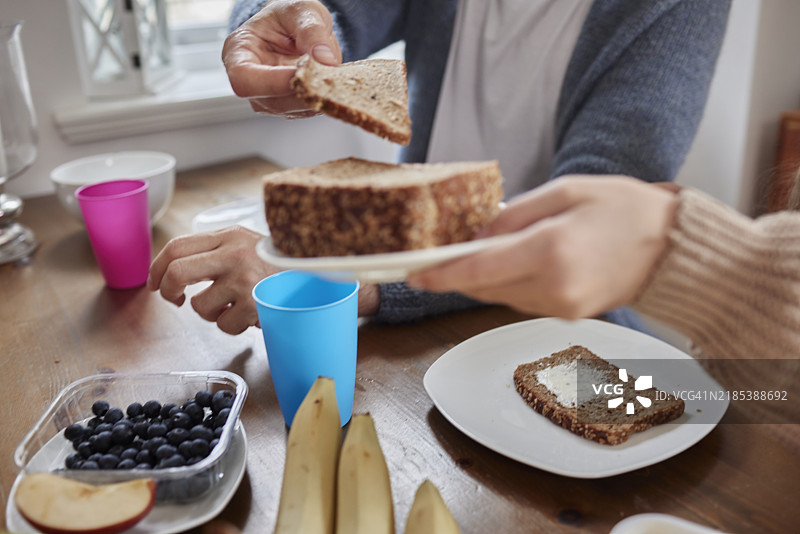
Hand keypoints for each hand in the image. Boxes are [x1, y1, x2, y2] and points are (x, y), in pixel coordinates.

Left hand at [148, 226, 274, 333]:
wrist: (315, 278)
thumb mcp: (246, 244)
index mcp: (229, 236)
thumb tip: (173, 268)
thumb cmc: (276, 266)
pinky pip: (223, 325)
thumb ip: (215, 249)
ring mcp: (245, 279)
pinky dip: (231, 326)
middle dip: (168, 291)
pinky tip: (247, 315)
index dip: (157, 268)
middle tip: (175, 300)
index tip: (156, 283)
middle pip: (177, 271)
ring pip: (199, 306)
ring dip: (209, 314)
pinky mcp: (255, 304)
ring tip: (229, 307)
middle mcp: (235, 254)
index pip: (177, 247)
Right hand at [222, 0, 341, 117]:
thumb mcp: (301, 10)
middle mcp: (251, 84)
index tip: (301, 71)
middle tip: (329, 68)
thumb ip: (312, 31)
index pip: (245, 81)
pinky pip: (312, 108)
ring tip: (330, 67)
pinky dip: (326, 96)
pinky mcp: (292, 108)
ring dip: (319, 92)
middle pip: (276, 102)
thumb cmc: (290, 16)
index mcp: (238, 54)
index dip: (273, 82)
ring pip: (297, 109)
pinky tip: (330, 78)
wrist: (298, 27)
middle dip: (305, 89)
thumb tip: (325, 60)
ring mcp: (271, 100)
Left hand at [408, 176, 678, 318]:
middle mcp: (553, 288)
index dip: (440, 273)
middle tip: (433, 257)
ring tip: (475, 252)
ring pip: (498, 296)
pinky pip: (519, 300)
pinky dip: (504, 284)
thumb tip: (476, 234)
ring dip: (480, 278)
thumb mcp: (565, 191)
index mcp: (551, 251)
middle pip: (482, 288)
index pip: (479, 269)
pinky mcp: (566, 314)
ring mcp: (561, 307)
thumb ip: (514, 214)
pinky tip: (508, 263)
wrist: (673, 248)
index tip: (412, 274)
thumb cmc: (624, 209)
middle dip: (454, 274)